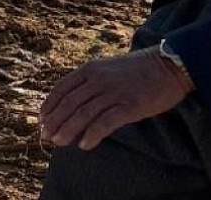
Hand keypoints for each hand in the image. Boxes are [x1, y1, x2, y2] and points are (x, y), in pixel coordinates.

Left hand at [39, 48, 190, 150]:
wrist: (169, 66)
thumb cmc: (136, 71)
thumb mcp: (106, 69)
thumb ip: (89, 83)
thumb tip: (71, 106)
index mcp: (89, 69)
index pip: (61, 89)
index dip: (49, 106)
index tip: (42, 121)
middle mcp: (98, 79)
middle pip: (69, 103)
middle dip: (55, 121)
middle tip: (47, 136)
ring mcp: (114, 92)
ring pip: (84, 113)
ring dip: (69, 130)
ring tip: (60, 143)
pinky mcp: (130, 105)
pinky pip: (106, 122)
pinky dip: (93, 134)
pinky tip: (85, 145)